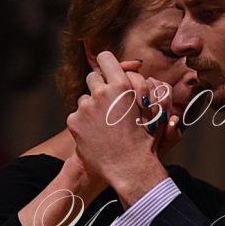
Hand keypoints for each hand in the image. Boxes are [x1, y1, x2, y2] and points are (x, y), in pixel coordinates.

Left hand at [67, 52, 170, 205]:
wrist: (129, 167)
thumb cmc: (145, 138)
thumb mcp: (150, 106)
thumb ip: (138, 83)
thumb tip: (132, 65)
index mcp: (122, 86)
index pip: (105, 58)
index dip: (107, 64)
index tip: (109, 71)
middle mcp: (101, 92)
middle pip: (93, 77)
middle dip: (100, 86)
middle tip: (109, 102)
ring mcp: (85, 107)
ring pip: (84, 98)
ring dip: (92, 106)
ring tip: (106, 124)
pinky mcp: (74, 121)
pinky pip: (76, 115)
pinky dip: (84, 123)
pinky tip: (96, 135)